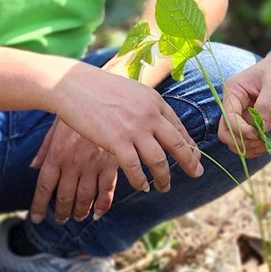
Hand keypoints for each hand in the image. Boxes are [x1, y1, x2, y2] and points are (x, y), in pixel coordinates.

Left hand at [28, 119, 119, 223]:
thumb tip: (33, 167)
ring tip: (77, 216)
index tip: (35, 218)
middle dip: (61, 212)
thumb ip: (44, 149)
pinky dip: (103, 205)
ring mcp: (92, 165)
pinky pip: (106, 190)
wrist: (102, 96)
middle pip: (64, 197)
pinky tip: (98, 213)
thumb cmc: (75, 109)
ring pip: (85, 198)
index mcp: (56, 155)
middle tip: (60, 220)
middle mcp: (72, 164)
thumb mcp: (55, 126)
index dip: (39, 206)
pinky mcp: (111, 163)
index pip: (44, 188)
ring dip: (80, 211)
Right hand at [50, 65, 201, 195]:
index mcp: (155, 101)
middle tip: (196, 174)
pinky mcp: (117, 141)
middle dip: (189, 162)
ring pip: (159, 161)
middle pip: (177, 144)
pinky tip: (142, 186)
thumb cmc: (99, 88)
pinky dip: (140, 180)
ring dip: (164, 177)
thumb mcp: (131, 91)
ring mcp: (135, 129)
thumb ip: (146, 106)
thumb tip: (156, 120)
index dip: (189, 144)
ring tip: (165, 187)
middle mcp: (150, 115)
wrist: (74, 85)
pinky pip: (135, 168)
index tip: (195, 156)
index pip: (179, 127)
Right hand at [218, 45, 270, 155]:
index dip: (241, 130)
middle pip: (226, 133)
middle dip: (242, 142)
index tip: (258, 134)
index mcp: (233, 92)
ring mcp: (245, 115)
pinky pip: (250, 141)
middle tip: (260, 142)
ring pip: (236, 141)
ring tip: (265, 145)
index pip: (228, 118)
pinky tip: (267, 145)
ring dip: (249, 148)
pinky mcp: (257, 122)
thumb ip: (265, 105)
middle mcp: (235, 105)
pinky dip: (256, 148)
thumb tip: (260, 127)